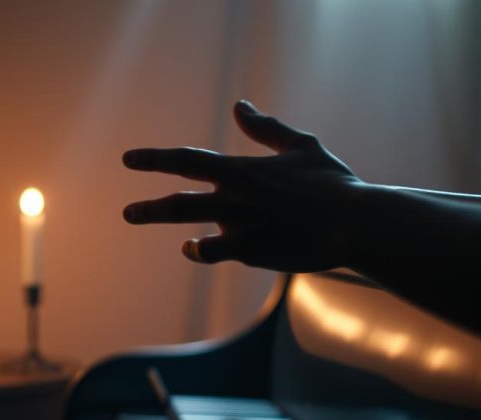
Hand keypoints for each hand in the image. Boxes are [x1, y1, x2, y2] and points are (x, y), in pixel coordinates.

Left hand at [122, 100, 367, 271]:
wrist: (354, 222)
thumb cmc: (332, 183)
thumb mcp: (300, 146)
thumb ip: (266, 128)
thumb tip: (239, 105)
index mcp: (243, 170)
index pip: (188, 161)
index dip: (155, 159)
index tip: (130, 159)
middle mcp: (235, 197)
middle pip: (179, 201)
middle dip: (149, 206)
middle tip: (126, 212)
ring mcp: (240, 226)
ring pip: (190, 225)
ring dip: (160, 219)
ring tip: (137, 218)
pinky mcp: (251, 251)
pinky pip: (212, 252)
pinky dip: (198, 249)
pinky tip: (191, 247)